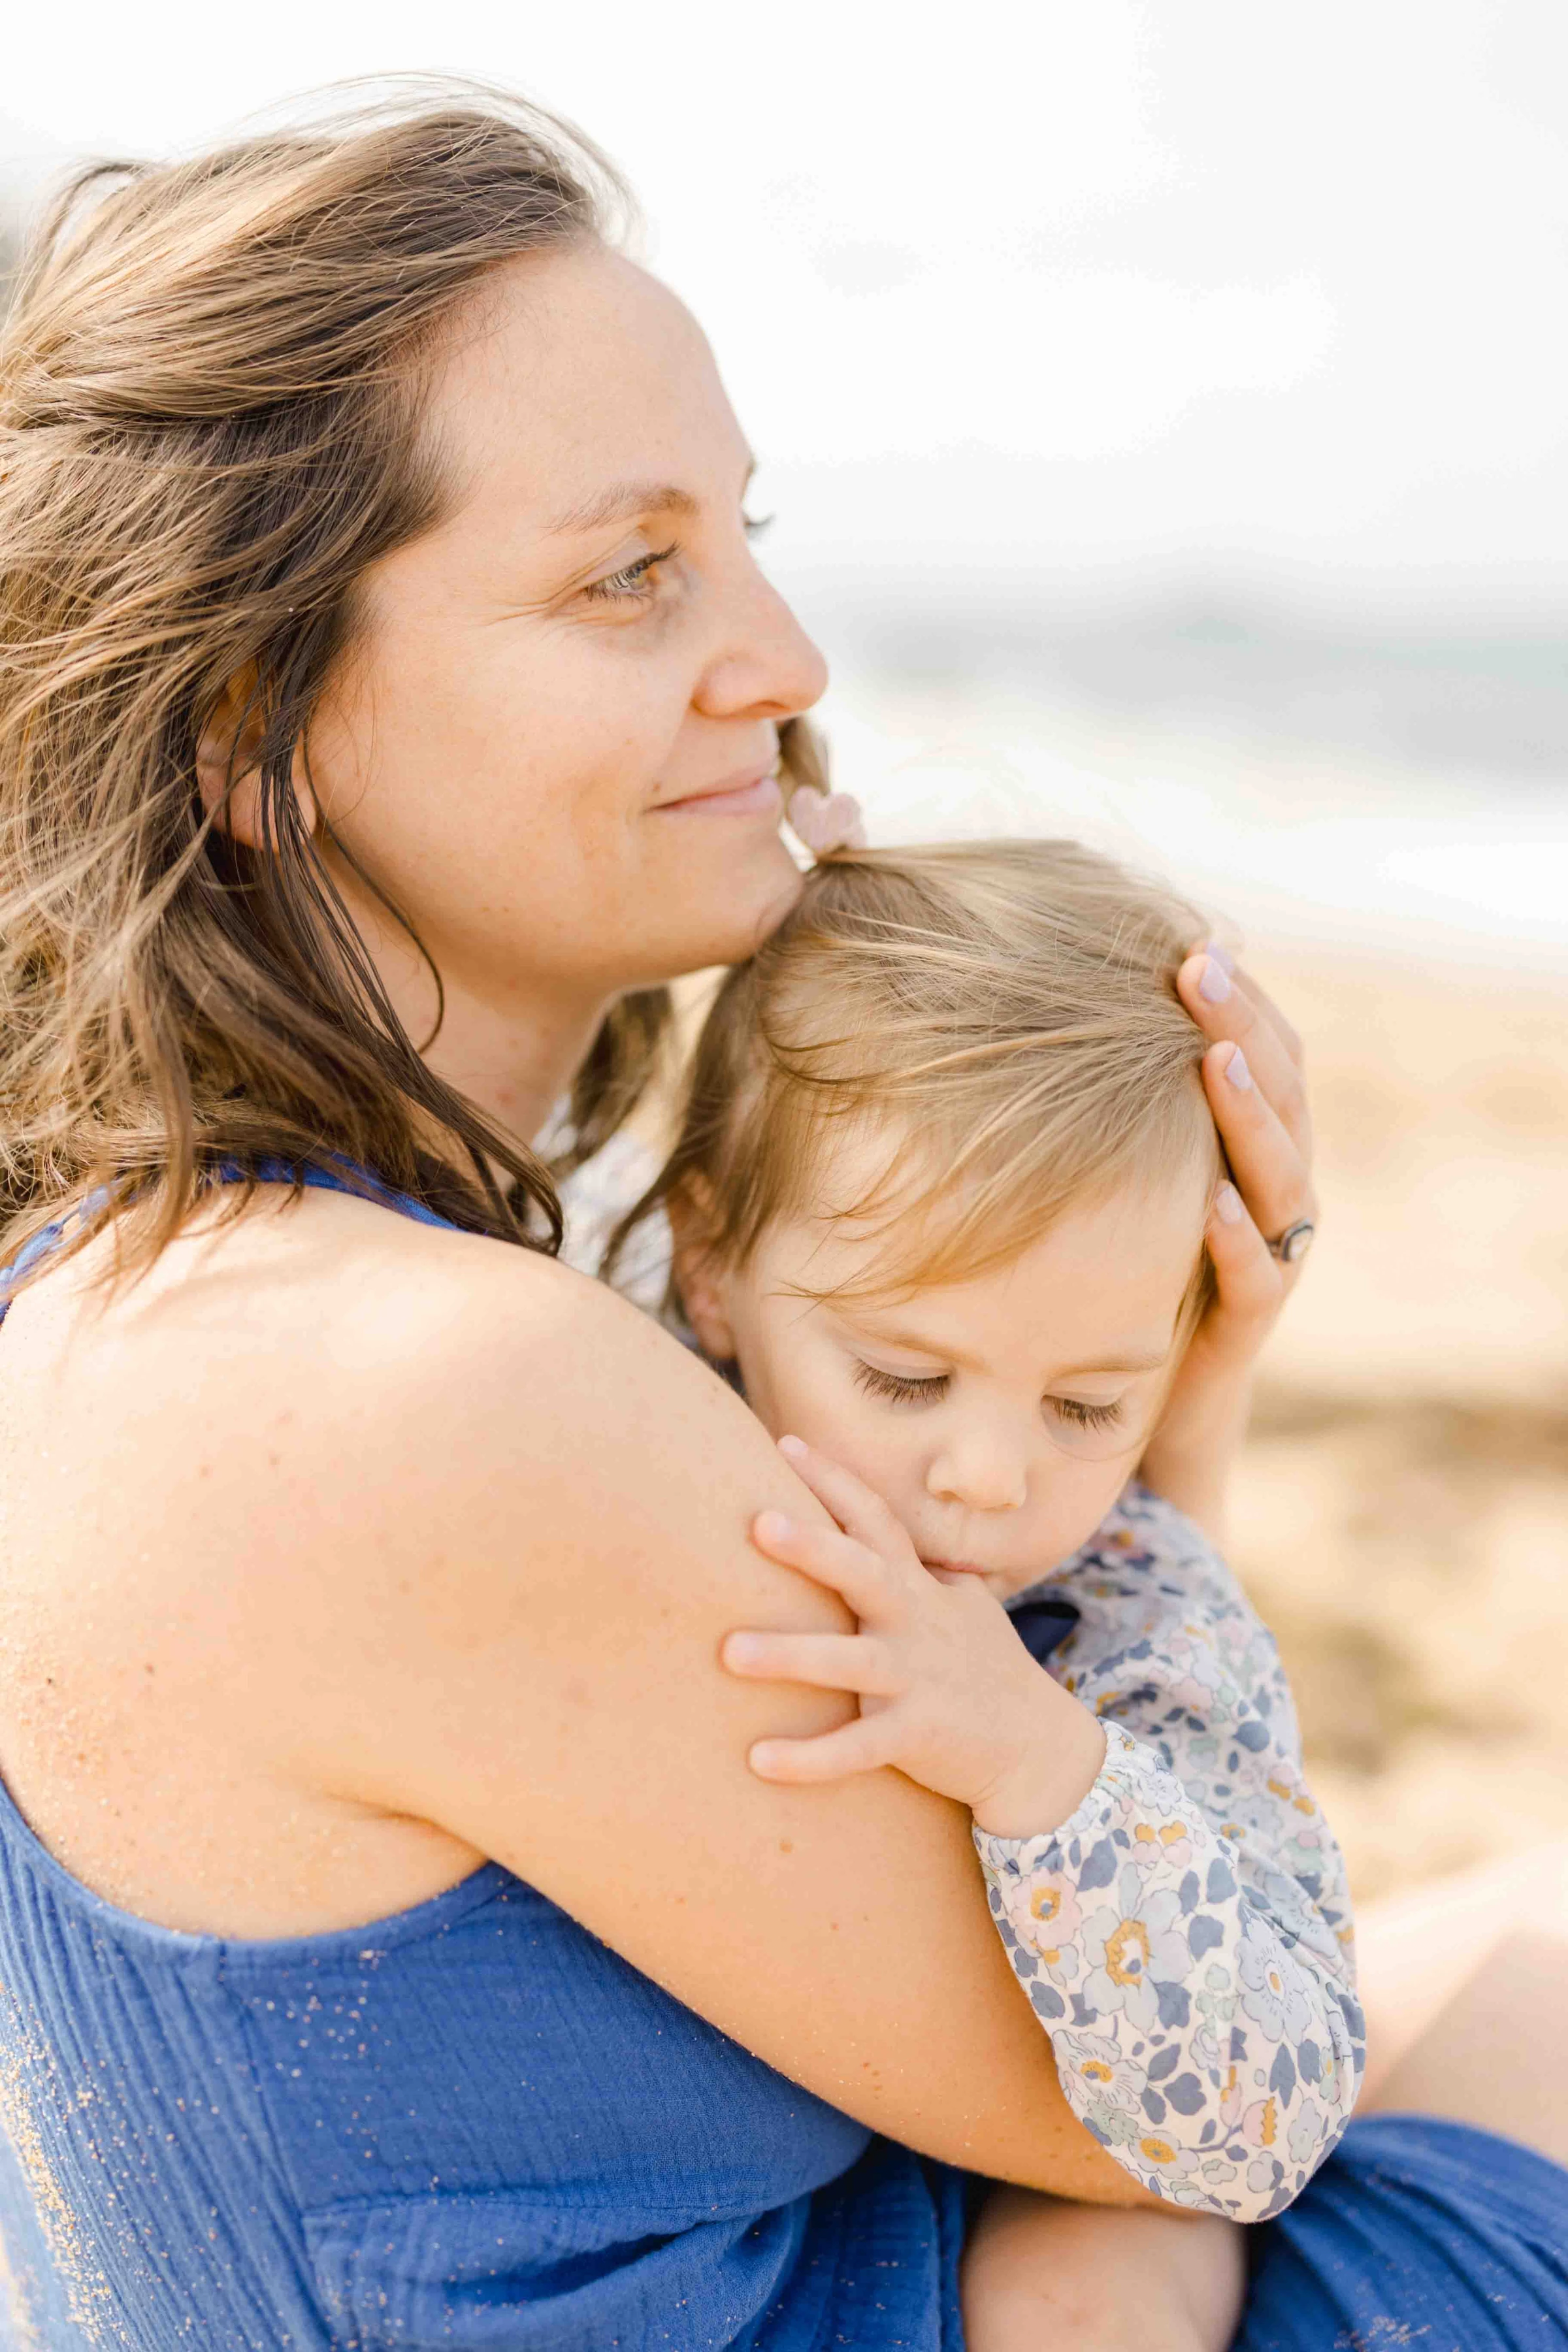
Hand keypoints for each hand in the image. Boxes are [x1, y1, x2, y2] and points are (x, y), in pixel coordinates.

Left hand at [726, 1435, 1106, 1837]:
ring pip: (848, 1662)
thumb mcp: (958, 1605)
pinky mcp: (918, 1734)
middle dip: (812, 1547)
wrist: (1038, 1749)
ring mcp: (917, 1678)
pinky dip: (810, 1758)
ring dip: (789, 1657)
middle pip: (862, 1572)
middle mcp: (915, 1622)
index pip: (876, 1519)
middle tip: (757, 1521)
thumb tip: (871, 1529)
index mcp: (918, 1587)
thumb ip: (915, 1569)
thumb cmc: (984, 1668)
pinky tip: (757, 1761)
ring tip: (728, 1651)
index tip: (786, 1442)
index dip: (834, 1480)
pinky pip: (858, 1748)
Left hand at [1139, 946, 1315, 1536]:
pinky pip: (1255, 1277)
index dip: (1239, 996)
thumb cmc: (1124, 1276)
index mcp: (1249, 1149)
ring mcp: (1267, 1257)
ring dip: (1247, 1114)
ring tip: (1211, 1059)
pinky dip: (1235, 1237)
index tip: (1190, 936)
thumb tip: (1059, 1003)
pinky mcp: (1246, 1327)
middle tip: (1199, 965)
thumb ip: (1115, 1106)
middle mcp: (1271, 1194)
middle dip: (1242, 1027)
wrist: (1155, 1415)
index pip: (1265, 1055)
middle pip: (1279, 1095)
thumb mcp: (1123, 1178)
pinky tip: (1209, 1201)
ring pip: (1280, 1176)